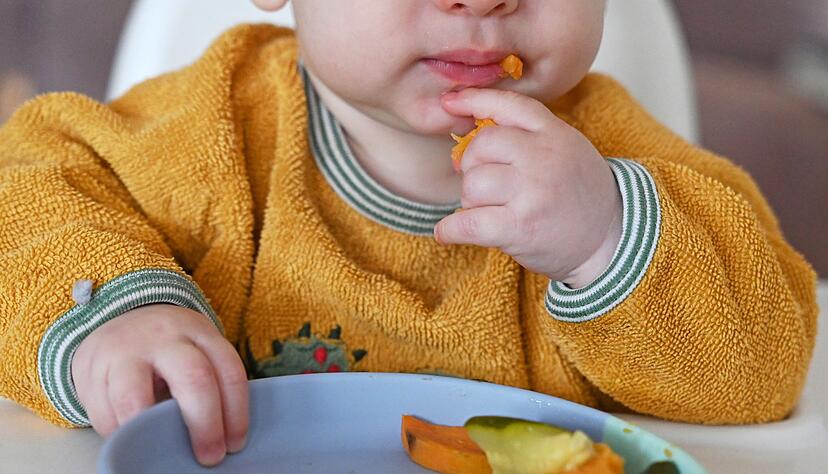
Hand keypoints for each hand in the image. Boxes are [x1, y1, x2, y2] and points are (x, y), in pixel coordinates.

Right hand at [71, 304, 247, 465]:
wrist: (117, 319)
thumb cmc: (167, 348)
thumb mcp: (194, 351)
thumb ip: (208, 383)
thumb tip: (222, 437)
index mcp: (199, 332)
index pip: (228, 371)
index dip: (236, 413)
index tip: (234, 444)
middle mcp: (165, 336)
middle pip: (194, 378)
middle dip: (205, 425)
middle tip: (209, 456)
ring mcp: (125, 350)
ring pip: (135, 397)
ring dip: (150, 432)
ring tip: (158, 450)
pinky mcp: (92, 368)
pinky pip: (104, 411)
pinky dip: (118, 432)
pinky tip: (130, 437)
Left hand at [435, 88, 622, 287]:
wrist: (611, 239)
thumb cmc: (578, 195)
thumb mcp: (565, 149)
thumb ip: (527, 135)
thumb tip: (466, 133)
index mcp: (554, 133)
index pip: (507, 105)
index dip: (473, 100)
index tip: (449, 103)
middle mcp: (543, 157)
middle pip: (479, 148)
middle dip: (472, 168)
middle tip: (486, 187)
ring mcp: (532, 192)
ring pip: (471, 185)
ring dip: (471, 202)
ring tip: (492, 211)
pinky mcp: (520, 227)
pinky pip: (467, 223)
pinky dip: (450, 229)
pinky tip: (448, 232)